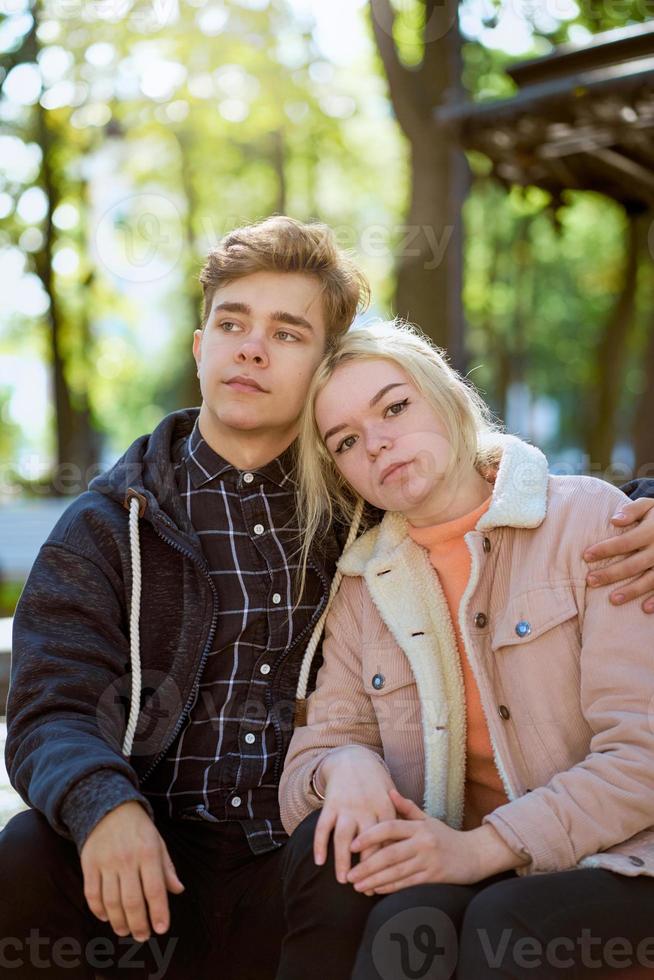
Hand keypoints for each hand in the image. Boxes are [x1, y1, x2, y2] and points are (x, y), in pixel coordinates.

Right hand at [81, 801, 184, 941]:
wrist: (109, 807)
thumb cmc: (139, 828)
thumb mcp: (158, 842)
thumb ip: (167, 867)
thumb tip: (178, 890)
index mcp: (148, 853)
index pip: (155, 889)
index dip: (158, 912)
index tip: (161, 929)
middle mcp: (127, 859)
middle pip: (132, 901)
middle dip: (138, 924)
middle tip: (142, 936)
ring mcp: (106, 862)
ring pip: (111, 901)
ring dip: (119, 921)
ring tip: (125, 931)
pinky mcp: (89, 864)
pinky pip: (92, 894)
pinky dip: (99, 910)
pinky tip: (106, 917)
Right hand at [313, 745, 396, 885]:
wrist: (352, 759)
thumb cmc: (376, 783)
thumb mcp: (392, 798)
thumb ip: (399, 821)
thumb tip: (408, 849)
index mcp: (385, 807)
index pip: (389, 840)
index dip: (389, 862)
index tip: (389, 881)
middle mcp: (366, 808)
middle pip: (368, 843)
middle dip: (367, 867)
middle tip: (366, 889)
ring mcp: (347, 806)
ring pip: (343, 837)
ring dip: (342, 861)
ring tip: (344, 880)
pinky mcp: (330, 804)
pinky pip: (323, 826)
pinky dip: (319, 844)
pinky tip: (319, 862)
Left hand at [347, 789, 523, 893]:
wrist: (475, 854)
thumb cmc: (446, 836)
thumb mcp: (428, 819)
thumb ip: (407, 808)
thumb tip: (389, 792)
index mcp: (419, 826)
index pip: (390, 828)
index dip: (370, 836)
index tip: (353, 845)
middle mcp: (423, 842)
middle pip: (390, 854)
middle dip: (367, 866)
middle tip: (349, 874)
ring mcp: (428, 861)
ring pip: (396, 872)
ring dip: (375, 880)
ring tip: (358, 886)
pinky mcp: (434, 877)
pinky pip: (408, 883)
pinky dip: (390, 888)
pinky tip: (377, 890)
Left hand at [584, 497, 653, 612]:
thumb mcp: (649, 506)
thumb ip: (632, 510)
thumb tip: (614, 520)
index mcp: (651, 531)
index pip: (625, 542)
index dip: (605, 549)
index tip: (586, 556)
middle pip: (633, 564)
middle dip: (611, 574)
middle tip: (591, 581)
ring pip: (649, 580)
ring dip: (631, 591)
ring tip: (612, 600)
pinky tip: (644, 608)